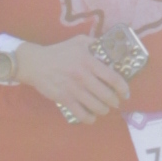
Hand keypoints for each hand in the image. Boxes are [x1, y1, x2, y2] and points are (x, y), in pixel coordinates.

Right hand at [15, 36, 134, 122]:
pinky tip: (92, 117)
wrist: (35, 63)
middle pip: (106, 95)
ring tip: (104, 109)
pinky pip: (81, 114)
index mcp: (88, 61)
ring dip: (104, 110)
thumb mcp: (78, 41)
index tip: (126, 93)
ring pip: (96, 106)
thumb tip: (111, 47)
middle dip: (115, 101)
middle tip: (116, 102)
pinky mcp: (64, 99)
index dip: (123, 88)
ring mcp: (73, 89)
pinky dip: (90, 118)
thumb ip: (95, 44)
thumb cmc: (59, 52)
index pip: (112, 77)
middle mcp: (83, 76)